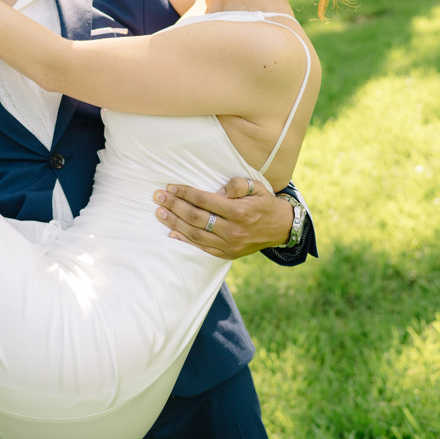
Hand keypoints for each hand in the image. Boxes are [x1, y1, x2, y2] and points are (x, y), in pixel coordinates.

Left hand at [153, 177, 293, 258]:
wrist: (281, 228)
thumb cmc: (265, 203)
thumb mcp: (257, 187)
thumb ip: (238, 185)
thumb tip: (219, 190)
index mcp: (239, 211)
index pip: (205, 200)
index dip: (185, 193)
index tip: (171, 187)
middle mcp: (233, 230)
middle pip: (196, 217)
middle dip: (174, 206)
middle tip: (158, 197)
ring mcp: (229, 245)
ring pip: (196, 233)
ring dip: (175, 223)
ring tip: (160, 212)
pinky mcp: (227, 254)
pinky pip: (202, 248)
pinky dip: (185, 240)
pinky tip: (172, 232)